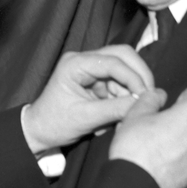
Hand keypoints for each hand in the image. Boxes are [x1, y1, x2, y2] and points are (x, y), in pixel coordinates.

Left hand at [22, 46, 165, 152]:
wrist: (39, 131)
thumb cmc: (54, 123)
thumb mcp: (85, 119)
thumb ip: (115, 110)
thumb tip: (142, 103)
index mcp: (75, 64)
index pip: (114, 61)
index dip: (134, 77)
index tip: (145, 96)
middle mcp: (84, 60)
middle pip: (123, 56)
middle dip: (138, 77)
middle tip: (147, 98)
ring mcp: (91, 69)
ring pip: (124, 71)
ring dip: (130, 93)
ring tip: (123, 116)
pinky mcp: (97, 81)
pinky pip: (119, 84)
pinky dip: (123, 99)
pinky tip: (115, 117)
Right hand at [108, 86, 186, 187]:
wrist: (136, 185)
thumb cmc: (136, 144)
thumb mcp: (136, 112)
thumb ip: (152, 98)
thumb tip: (159, 95)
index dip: (185, 96)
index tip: (171, 104)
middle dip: (184, 118)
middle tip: (161, 125)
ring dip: (185, 138)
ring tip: (160, 145)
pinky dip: (184, 156)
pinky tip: (164, 161)